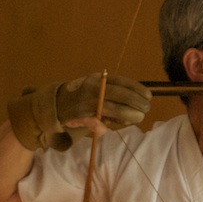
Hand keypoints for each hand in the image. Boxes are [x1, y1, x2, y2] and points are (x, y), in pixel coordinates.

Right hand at [7, 72, 151, 151]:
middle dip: (136, 101)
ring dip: (130, 113)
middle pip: (120, 94)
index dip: (137, 88)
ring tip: (140, 116)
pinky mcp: (83, 115)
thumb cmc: (80, 98)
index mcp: (96, 78)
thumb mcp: (94, 90)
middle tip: (147, 107)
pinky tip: (126, 122)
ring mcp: (87, 101)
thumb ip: (112, 94)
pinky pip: (104, 119)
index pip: (121, 81)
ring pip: (114, 107)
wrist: (54, 106)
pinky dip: (117, 121)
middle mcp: (92, 87)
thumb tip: (137, 102)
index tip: (148, 95)